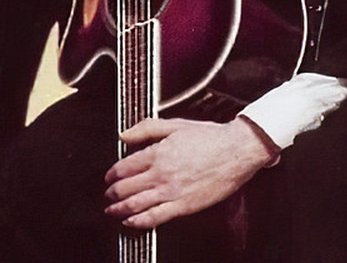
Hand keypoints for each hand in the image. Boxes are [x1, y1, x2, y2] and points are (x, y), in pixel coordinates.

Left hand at [105, 117, 271, 229]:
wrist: (238, 150)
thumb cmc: (211, 137)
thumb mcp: (177, 124)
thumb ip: (147, 128)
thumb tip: (124, 135)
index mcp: (158, 153)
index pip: (123, 167)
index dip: (111, 174)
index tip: (110, 177)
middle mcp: (161, 174)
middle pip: (124, 188)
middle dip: (111, 193)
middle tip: (109, 195)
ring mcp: (171, 192)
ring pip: (134, 205)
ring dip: (118, 209)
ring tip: (112, 210)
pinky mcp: (183, 206)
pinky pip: (153, 218)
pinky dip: (137, 222)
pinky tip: (131, 222)